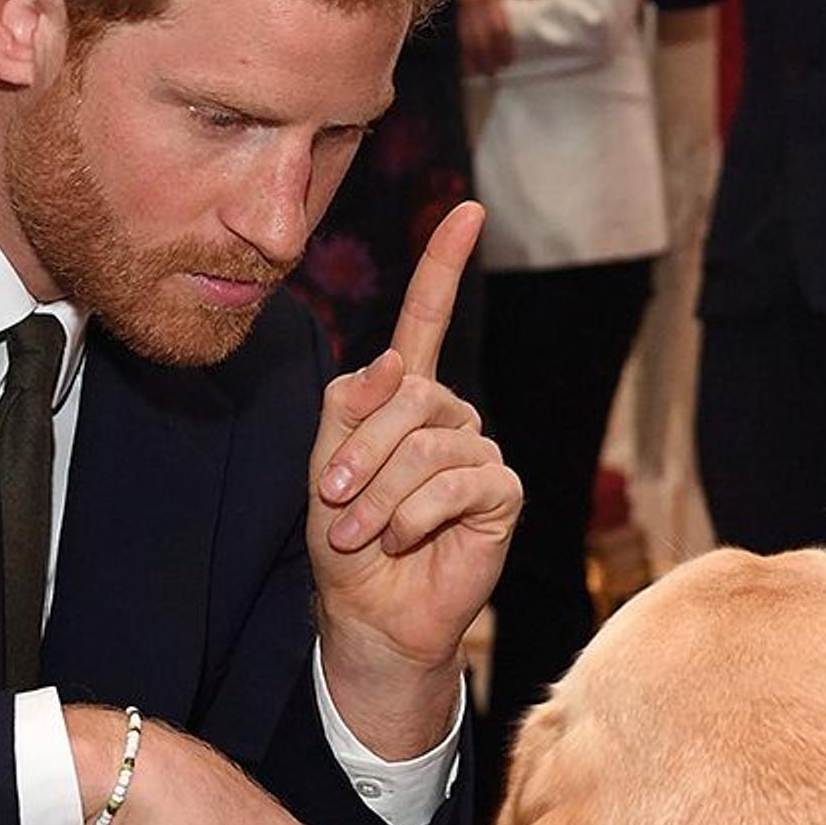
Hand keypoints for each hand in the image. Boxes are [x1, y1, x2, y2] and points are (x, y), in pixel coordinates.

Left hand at [309, 202, 522, 754]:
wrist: (367, 615)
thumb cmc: (344, 544)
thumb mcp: (324, 466)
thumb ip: (349, 408)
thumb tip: (398, 361)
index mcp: (405, 399)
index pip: (428, 321)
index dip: (445, 265)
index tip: (467, 209)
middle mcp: (449, 417)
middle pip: (411, 393)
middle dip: (362, 448)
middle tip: (333, 501)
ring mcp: (479, 453)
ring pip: (432, 440)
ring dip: (383, 490)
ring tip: (360, 533)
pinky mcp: (501, 494)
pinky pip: (462, 480)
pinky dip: (417, 513)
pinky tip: (401, 540)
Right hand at [456, 0, 544, 75]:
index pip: (498, 26)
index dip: (504, 45)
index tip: (509, 59)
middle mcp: (469, 2)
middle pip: (482, 38)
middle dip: (490, 56)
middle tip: (497, 69)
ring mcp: (454, 12)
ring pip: (466, 42)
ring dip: (476, 61)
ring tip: (484, 72)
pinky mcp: (444, 21)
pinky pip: (452, 43)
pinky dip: (460, 57)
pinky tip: (466, 70)